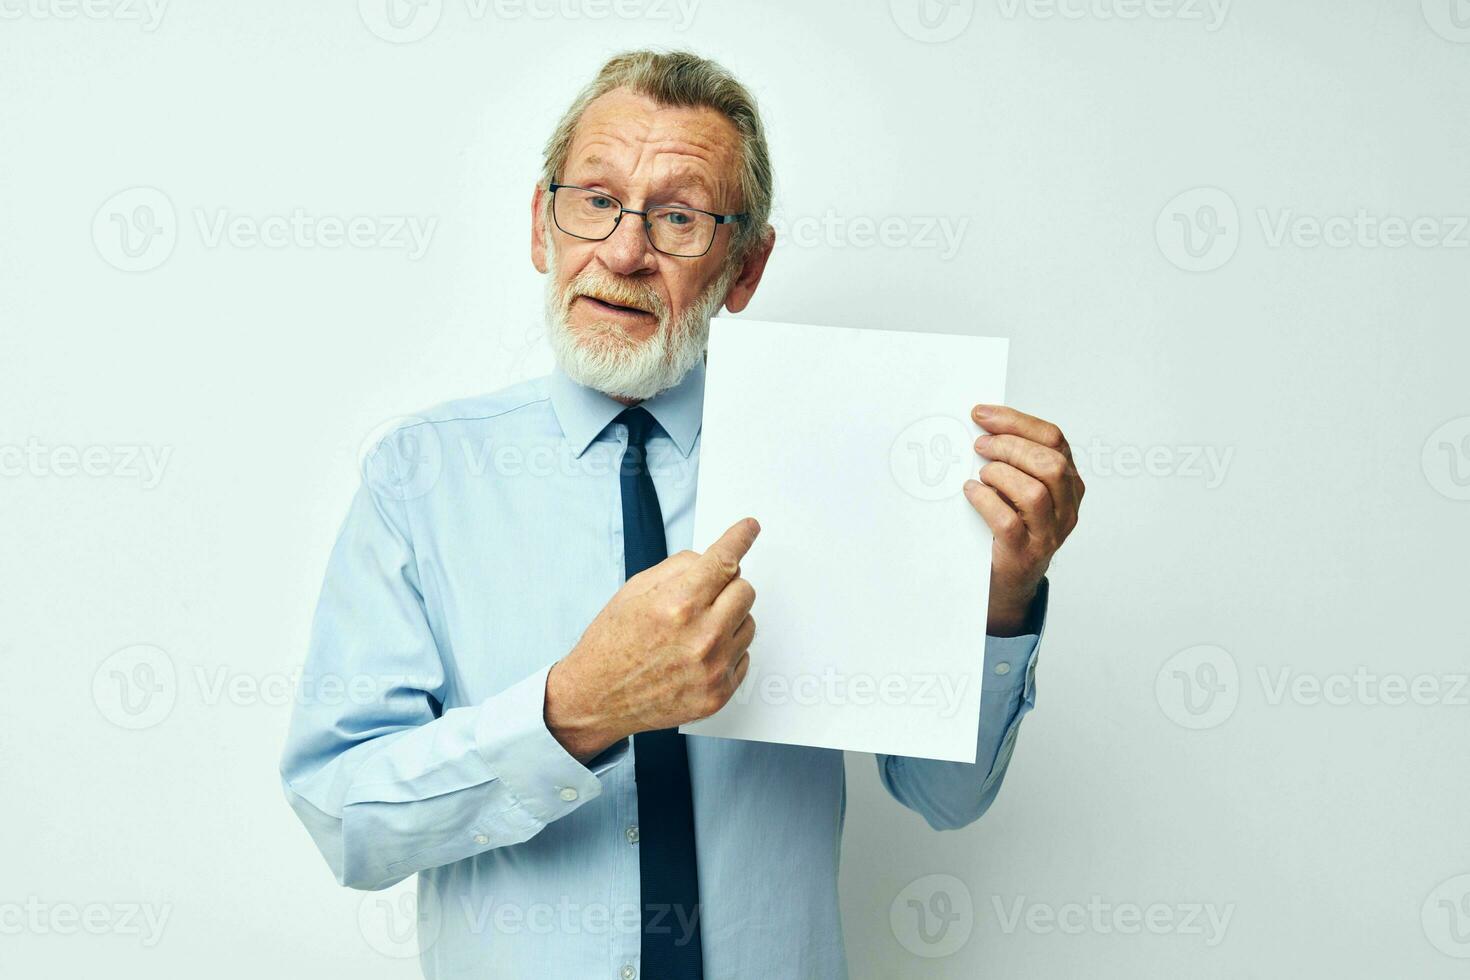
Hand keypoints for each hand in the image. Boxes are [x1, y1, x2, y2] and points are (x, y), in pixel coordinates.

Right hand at [545, 518, 759, 761]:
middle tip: (702, 597)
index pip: (725, 560)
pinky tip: (695, 656)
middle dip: (726, 586)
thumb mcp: (635, 590)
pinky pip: (743, 656)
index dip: (740, 538)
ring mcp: (713, 669)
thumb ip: (680, 568)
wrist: (597, 698)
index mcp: (678, 604)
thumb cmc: (612, 643)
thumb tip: (715, 559)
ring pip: (748, 623)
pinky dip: (726, 650)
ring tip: (693, 631)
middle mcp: (701, 637)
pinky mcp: (719, 694)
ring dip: (728, 619)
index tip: (749, 528)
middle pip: (745, 590)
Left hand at [963, 405, 1083, 635]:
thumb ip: (1015, 459)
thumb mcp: (1021, 487)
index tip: (983, 414)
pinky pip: (1008, 521)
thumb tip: (983, 425)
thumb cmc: (1013, 525)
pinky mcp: (1026, 552)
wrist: (1011, 578)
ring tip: (982, 474)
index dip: (1016, 421)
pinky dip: (986, 501)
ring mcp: (1050, 532)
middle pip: (1050, 463)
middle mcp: (1067, 506)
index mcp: (1069, 481)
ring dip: (1001, 474)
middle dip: (1010, 446)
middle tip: (980, 445)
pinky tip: (972, 492)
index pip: (1054, 439)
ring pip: (1035, 492)